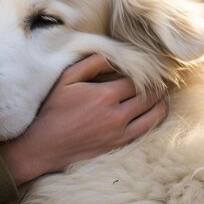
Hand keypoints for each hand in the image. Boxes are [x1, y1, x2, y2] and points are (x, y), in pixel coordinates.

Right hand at [0, 54, 166, 185]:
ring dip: (159, 103)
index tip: (145, 68)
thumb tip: (113, 56)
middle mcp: (117, 115)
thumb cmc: (53, 109)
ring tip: (159, 95)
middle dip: (156, 86)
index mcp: (105, 95)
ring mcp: (120, 133)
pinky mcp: (118, 146)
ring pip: (154, 115)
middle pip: (149, 96)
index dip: (143, 72)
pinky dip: (153, 120)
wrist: (44, 145)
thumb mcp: (66, 79)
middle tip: (159, 79)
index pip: (136, 79)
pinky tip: (152, 114)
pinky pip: (146, 131)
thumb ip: (91, 64)